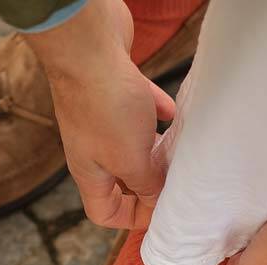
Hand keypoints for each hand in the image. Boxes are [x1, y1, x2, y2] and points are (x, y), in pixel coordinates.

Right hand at [24, 0, 174, 228]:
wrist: (86, 45)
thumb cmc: (104, 106)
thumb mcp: (130, 159)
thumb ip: (147, 184)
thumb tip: (158, 200)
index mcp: (90, 173)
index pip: (103, 211)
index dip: (131, 218)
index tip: (160, 210)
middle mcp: (92, 149)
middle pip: (120, 179)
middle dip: (149, 181)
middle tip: (178, 178)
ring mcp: (100, 118)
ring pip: (131, 144)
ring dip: (154, 148)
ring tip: (180, 148)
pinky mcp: (112, 89)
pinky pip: (137, 109)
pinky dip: (155, 112)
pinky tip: (172, 110)